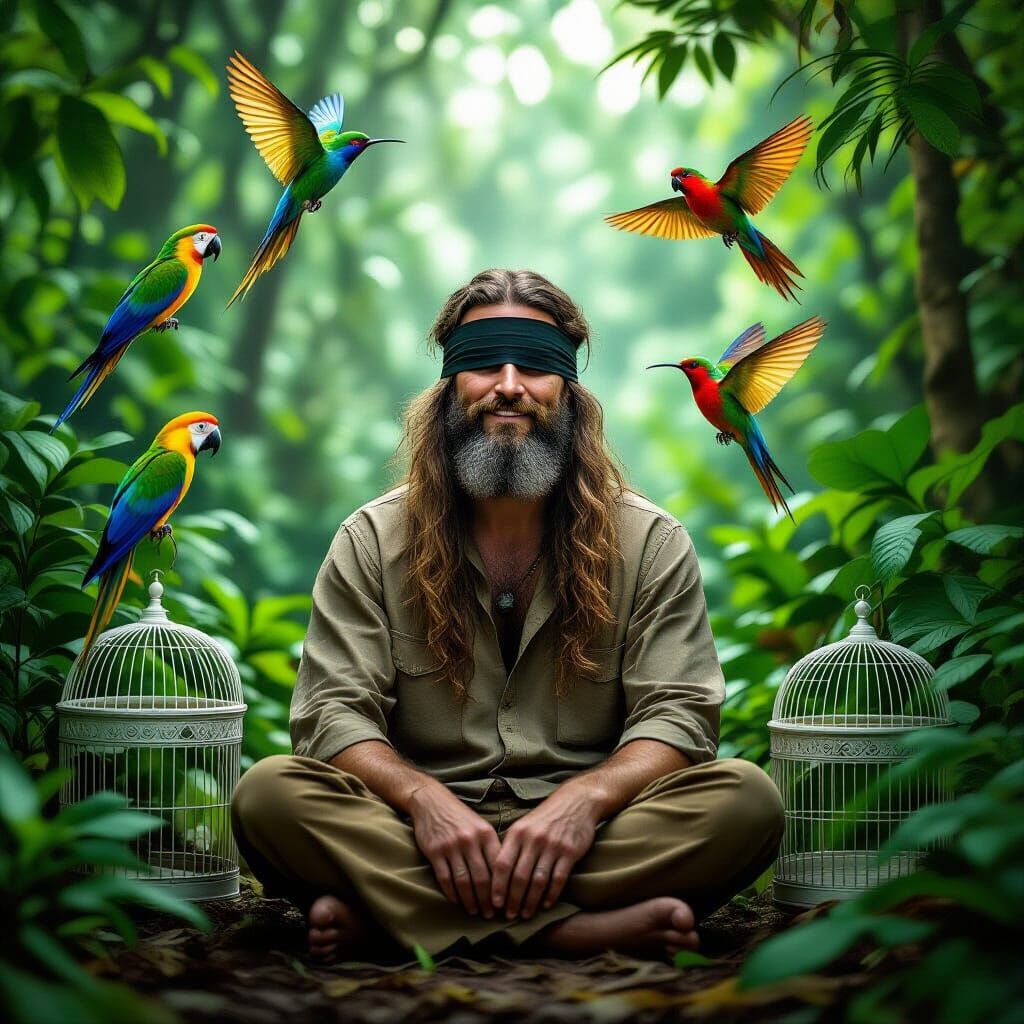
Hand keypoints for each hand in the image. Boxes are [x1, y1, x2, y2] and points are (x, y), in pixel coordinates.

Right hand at [408, 782, 501, 917]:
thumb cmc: (461, 817)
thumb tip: (505, 876)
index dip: (503, 888)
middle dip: (488, 900)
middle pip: (482, 878)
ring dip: (470, 901)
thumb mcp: (481, 826)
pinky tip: (456, 901)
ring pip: (464, 881)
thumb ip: (492, 847)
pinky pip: (445, 878)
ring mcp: (452, 846)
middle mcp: (470, 840)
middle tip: (490, 915)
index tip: (505, 903)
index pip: (498, 867)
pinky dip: (452, 893)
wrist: (432, 802)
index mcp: (486, 834)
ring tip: (475, 911)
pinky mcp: (435, 851)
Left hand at [491, 784, 602, 919]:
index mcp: (518, 832)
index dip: (497, 886)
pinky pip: (558, 878)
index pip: (502, 864)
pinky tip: (546, 905)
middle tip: (509, 916)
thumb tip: (495, 875)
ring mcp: (552, 845)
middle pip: (519, 876)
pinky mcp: (569, 851)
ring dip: (530, 901)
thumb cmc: (546, 817)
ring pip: (538, 881)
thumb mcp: (524, 825)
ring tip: (526, 914)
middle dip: (513, 900)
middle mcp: (533, 839)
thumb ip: (512, 846)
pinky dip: (551, 895)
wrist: (576, 801)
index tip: (494, 904)